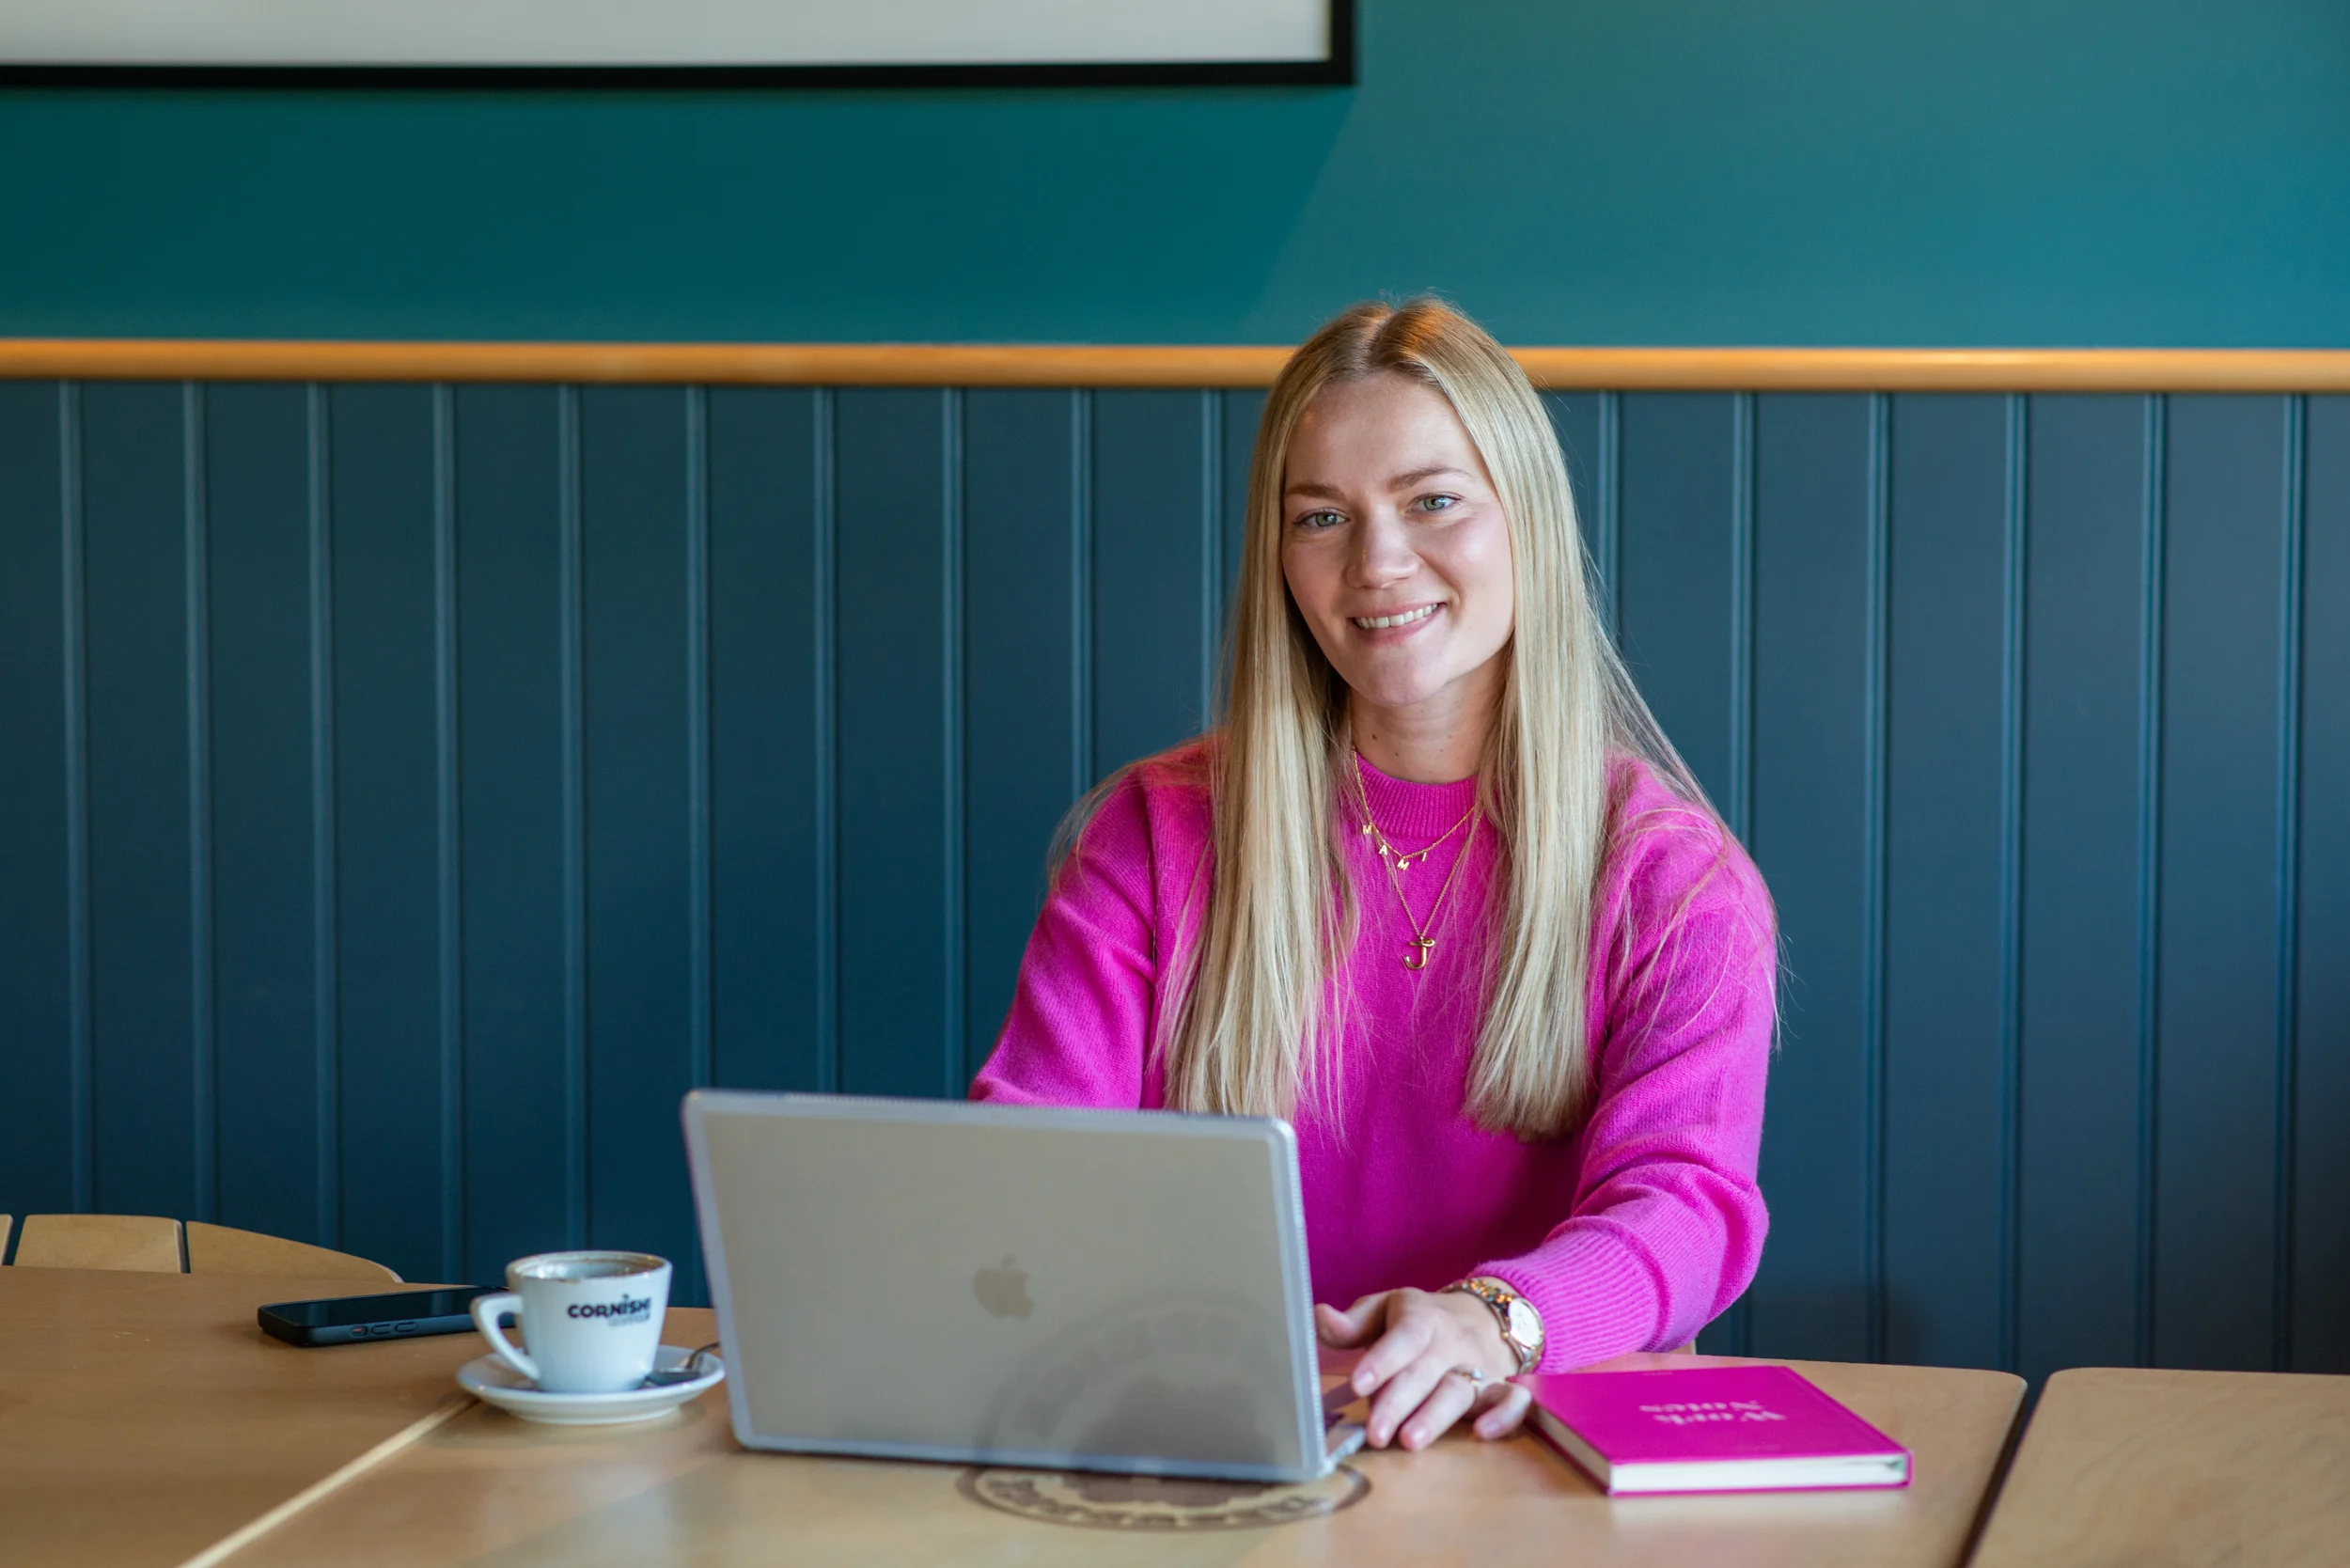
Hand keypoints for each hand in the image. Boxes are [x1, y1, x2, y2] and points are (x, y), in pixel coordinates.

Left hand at [1314, 1287, 1535, 1449]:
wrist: (1486, 1315)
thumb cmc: (1421, 1321)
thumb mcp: (1386, 1311)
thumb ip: (1352, 1324)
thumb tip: (1320, 1317)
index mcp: (1421, 1319)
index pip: (1402, 1338)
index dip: (1381, 1360)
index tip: (1357, 1384)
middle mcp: (1451, 1343)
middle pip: (1424, 1372)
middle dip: (1398, 1403)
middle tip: (1374, 1433)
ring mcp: (1479, 1366)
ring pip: (1460, 1391)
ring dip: (1436, 1416)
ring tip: (1409, 1440)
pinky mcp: (1502, 1387)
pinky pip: (1512, 1401)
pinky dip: (1503, 1418)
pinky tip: (1482, 1434)